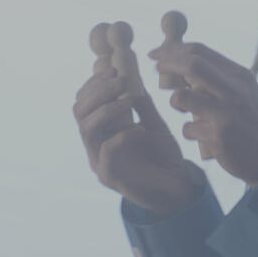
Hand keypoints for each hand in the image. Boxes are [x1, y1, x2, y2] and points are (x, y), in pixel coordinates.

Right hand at [73, 67, 205, 217]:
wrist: (178, 187)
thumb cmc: (164, 156)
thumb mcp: (154, 123)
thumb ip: (141, 104)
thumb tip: (133, 76)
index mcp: (102, 129)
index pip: (83, 101)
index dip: (94, 83)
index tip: (113, 69)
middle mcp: (95, 144)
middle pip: (79, 112)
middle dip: (98, 92)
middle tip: (120, 81)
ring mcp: (99, 161)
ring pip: (87, 129)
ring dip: (106, 109)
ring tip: (128, 100)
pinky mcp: (109, 177)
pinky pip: (106, 151)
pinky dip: (122, 135)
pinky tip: (139, 130)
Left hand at [148, 41, 257, 186]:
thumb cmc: (255, 123)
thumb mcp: (245, 92)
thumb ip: (219, 78)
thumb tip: (183, 64)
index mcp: (239, 75)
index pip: (200, 51)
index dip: (173, 50)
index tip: (156, 54)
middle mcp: (234, 90)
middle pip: (191, 65)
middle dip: (167, 63)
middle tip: (154, 67)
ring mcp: (226, 114)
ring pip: (181, 98)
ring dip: (176, 102)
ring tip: (184, 108)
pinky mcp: (218, 137)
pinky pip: (188, 128)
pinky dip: (191, 131)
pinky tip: (203, 136)